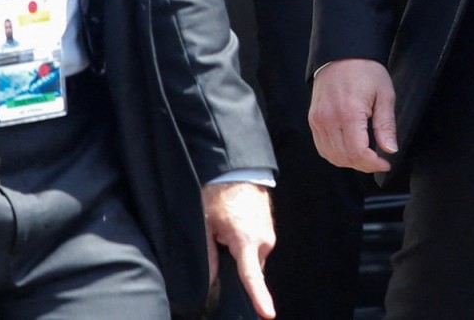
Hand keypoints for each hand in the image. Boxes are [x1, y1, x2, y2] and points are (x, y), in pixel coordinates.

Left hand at [201, 181, 275, 317]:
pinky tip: (232, 227)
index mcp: (246, 240)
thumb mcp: (204, 225)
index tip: (268, 314)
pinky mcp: (269, 228)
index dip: (259, 298)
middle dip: (234, 265)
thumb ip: (208, 256)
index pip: (252, 277)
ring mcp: (269, 233)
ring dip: (238, 253)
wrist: (236, 169)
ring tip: (224, 229)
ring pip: (252, 258)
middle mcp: (264, 240)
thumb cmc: (218, 194)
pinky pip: (256, 247)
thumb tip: (212, 281)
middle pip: (250, 269)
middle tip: (217, 241)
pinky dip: (244, 244)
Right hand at [308, 57, 396, 173]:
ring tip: (366, 157)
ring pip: (331, 156)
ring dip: (350, 162)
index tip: (385, 163)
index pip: (358, 152)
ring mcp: (318, 121)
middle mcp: (329, 119)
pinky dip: (336, 155)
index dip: (373, 164)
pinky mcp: (313, 120)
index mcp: (348, 113)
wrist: (342, 54)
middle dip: (364, 165)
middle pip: (344, 157)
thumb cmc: (366, 71)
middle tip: (379, 160)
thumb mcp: (384, 94)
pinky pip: (322, 147)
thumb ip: (386, 125)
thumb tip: (390, 150)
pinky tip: (349, 150)